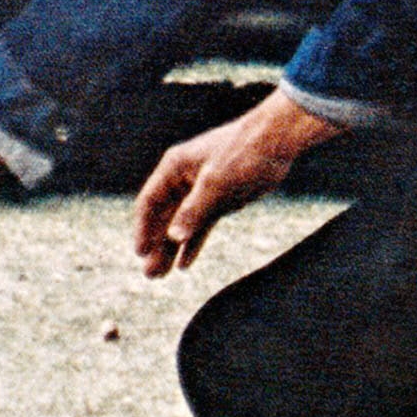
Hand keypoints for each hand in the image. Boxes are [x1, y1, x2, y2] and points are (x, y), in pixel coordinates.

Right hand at [132, 90, 342, 277]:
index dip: (143, 228)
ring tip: (160, 274)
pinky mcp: (220, 199)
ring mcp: (201, 190)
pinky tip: (184, 263)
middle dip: (156, 245)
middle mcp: (183, 179)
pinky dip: (192, 243)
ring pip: (181, 224)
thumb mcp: (215, 184)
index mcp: (175, 168)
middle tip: (150, 274)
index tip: (140, 253)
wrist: (276, 141)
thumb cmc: (242, 154)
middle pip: (163, 217)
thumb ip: (193, 211)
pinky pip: (200, 225)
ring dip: (171, 248)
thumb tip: (173, 237)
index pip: (150, 201)